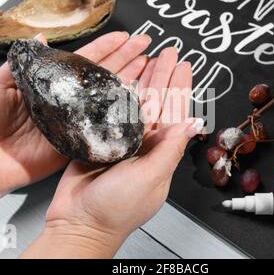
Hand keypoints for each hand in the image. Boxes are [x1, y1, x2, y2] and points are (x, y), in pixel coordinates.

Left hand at [0, 31, 152, 195]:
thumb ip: (21, 63)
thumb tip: (40, 37)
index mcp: (52, 84)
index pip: (85, 60)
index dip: (106, 47)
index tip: (124, 36)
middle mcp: (69, 100)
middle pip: (103, 75)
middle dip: (126, 59)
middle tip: (145, 45)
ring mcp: (75, 120)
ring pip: (108, 98)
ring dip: (130, 82)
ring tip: (148, 67)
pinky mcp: (77, 141)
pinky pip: (101, 127)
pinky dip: (121, 116)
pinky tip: (137, 103)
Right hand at [22, 47, 200, 257]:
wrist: (78, 222)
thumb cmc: (116, 208)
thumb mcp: (150, 178)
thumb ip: (170, 149)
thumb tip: (194, 123)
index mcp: (160, 152)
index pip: (174, 113)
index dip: (180, 88)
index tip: (184, 66)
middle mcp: (143, 144)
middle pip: (157, 102)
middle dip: (163, 77)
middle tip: (169, 52)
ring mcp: (120, 140)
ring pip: (135, 102)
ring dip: (143, 80)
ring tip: (149, 57)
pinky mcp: (98, 139)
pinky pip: (110, 109)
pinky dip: (117, 92)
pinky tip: (122, 77)